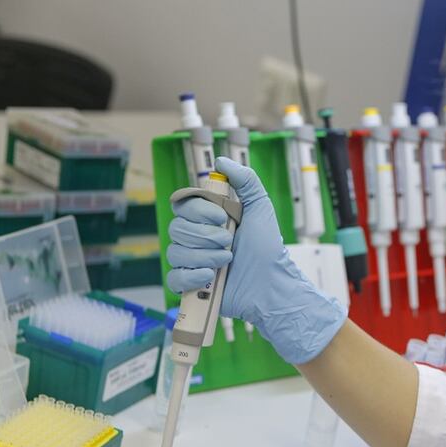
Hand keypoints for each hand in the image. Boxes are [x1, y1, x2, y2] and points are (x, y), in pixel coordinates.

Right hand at [166, 156, 346, 363]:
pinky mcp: (191, 286)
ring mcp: (191, 262)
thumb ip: (245, 181)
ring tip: (228, 260)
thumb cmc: (267, 248)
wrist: (272, 285)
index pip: (183, 205)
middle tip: (229, 241)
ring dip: (204, 255)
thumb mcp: (260, 208)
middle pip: (176, 228)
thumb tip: (221, 160)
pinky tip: (211, 276)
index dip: (199, 210)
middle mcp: (196, 239)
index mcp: (207, 219)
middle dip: (205, 235)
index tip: (222, 216)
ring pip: (175, 252)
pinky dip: (191, 276)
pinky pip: (173, 278)